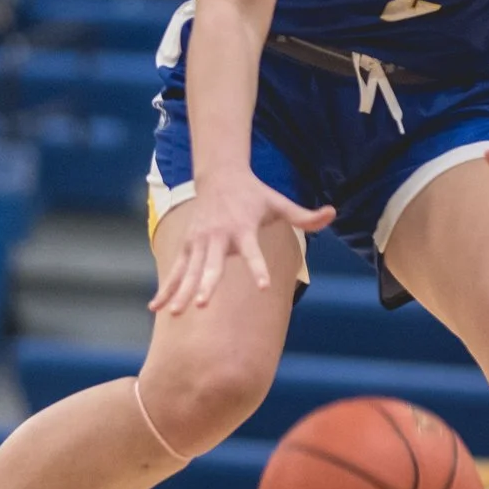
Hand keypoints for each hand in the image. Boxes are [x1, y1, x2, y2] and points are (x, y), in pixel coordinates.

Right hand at [145, 167, 332, 315]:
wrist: (220, 175)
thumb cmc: (254, 194)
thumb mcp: (280, 202)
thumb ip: (305, 215)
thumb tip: (333, 212)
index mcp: (243, 228)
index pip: (252, 252)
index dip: (258, 268)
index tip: (263, 286)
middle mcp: (218, 236)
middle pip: (212, 264)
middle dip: (205, 284)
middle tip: (200, 304)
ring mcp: (200, 242)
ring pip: (189, 270)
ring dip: (180, 291)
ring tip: (174, 313)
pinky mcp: (188, 246)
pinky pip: (176, 271)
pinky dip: (166, 288)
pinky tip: (155, 308)